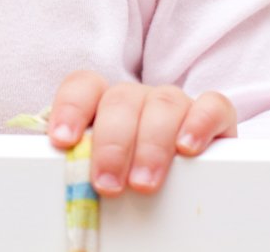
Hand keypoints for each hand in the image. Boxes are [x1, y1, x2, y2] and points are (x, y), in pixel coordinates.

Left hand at [47, 72, 236, 195]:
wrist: (183, 182)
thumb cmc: (131, 176)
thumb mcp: (103, 171)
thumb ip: (81, 165)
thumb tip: (55, 180)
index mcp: (104, 102)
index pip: (84, 86)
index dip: (71, 108)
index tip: (62, 140)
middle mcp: (139, 98)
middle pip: (121, 100)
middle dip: (112, 144)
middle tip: (107, 183)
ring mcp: (175, 103)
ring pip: (163, 103)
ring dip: (151, 144)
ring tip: (143, 183)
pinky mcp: (214, 115)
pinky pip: (212, 105)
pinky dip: (200, 123)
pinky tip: (187, 148)